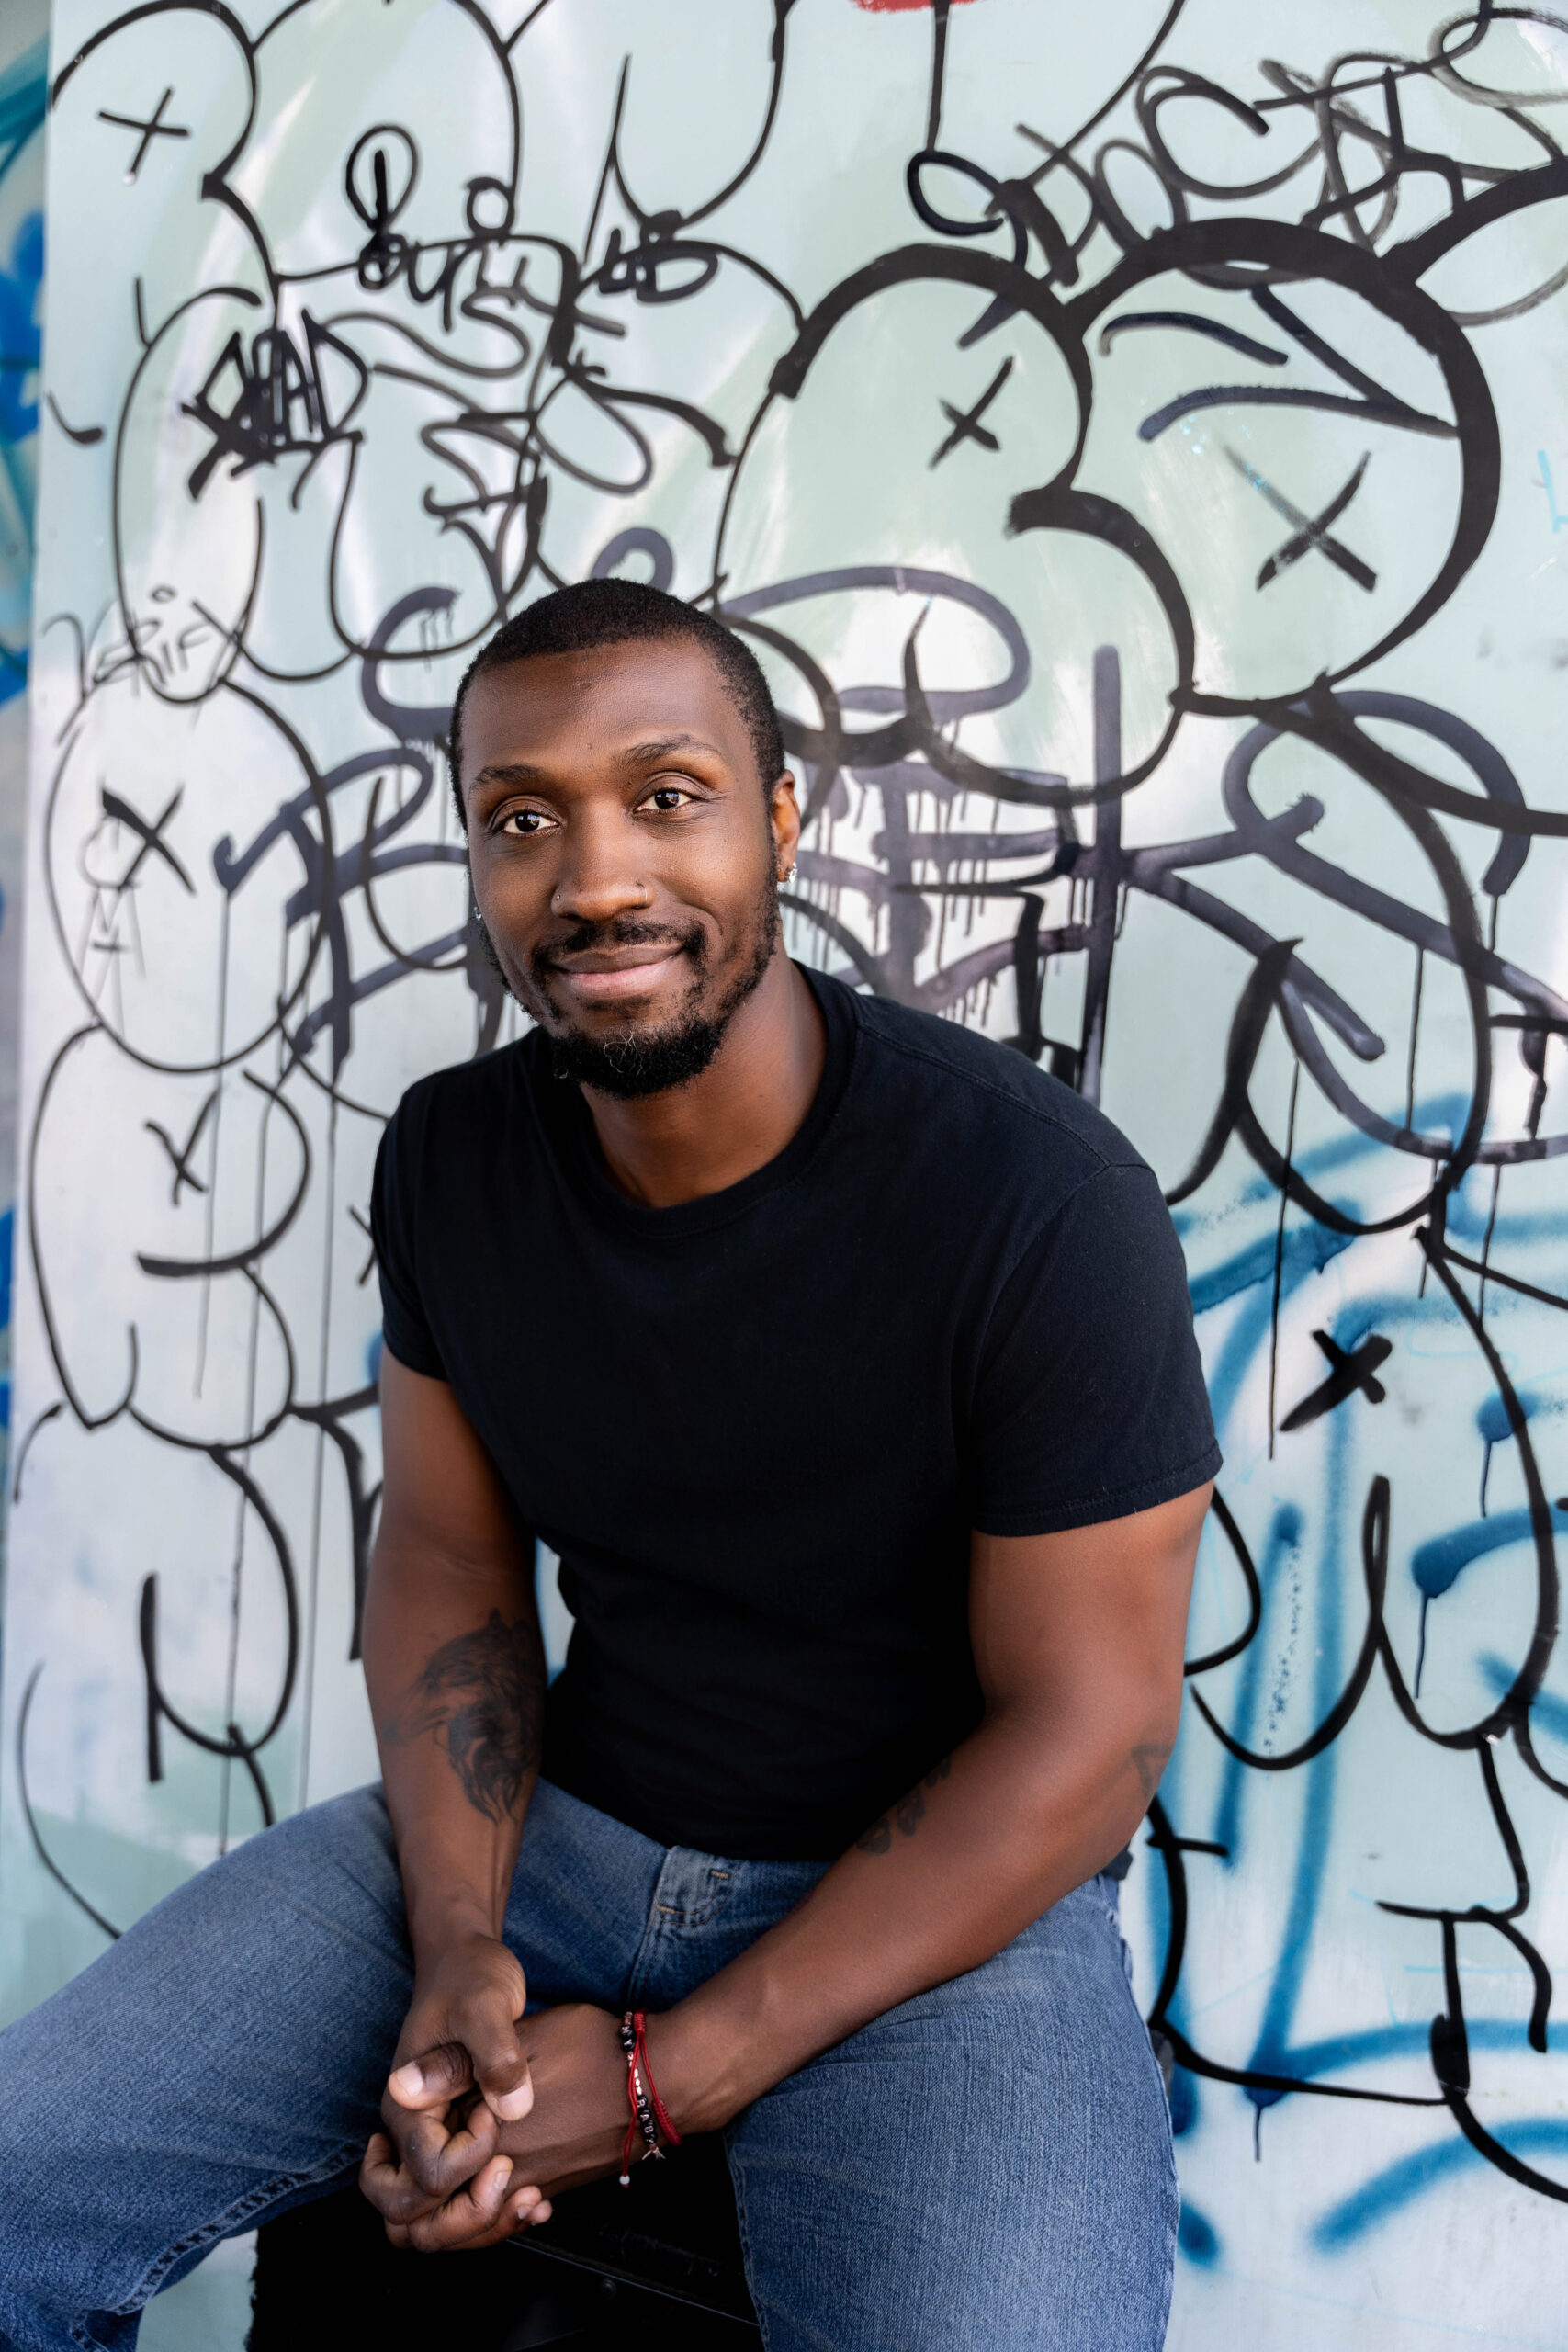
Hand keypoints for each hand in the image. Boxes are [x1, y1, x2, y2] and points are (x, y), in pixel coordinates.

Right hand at [360, 1931, 550, 2249]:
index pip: (427, 2176)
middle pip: (409, 2218)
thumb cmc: (472, 1976)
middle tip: (511, 2172)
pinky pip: (456, 2200)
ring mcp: (427, 2139)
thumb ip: (493, 2054)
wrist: (465, 1960)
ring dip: (476, 2224)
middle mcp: (409, 2132)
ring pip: (428, 2223)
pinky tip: (537, 2200)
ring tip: (530, 2200)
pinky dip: (491, 2212)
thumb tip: (504, 2109)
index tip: (498, 2115)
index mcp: (406, 2106)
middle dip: (465, 2214)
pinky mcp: (451, 2138)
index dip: (471, 2159)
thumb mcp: (487, 2003)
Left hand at [362, 2002, 638, 2250]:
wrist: (660, 2080)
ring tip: (436, 2170)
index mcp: (484, 2143)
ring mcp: (531, 2189)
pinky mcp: (552, 2187)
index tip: (383, 2141)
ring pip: (466, 2236)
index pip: (411, 2193)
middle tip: (396, 2170)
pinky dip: (486, 2215)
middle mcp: (504, 2177)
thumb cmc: (593, 2049)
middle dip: (405, 2212)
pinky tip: (491, 2181)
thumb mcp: (518, 2039)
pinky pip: (504, 2224)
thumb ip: (454, 2068)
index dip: (385, 2172)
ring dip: (444, 2215)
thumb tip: (399, 2088)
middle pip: (429, 2234)